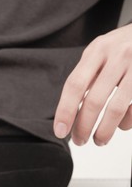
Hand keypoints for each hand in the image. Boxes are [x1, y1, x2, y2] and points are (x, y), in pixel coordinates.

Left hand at [53, 24, 131, 146]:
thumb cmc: (125, 46)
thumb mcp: (102, 51)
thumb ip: (87, 76)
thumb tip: (70, 112)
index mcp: (98, 50)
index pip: (75, 85)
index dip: (66, 111)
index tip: (61, 131)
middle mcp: (118, 56)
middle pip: (94, 101)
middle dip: (83, 127)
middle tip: (80, 140)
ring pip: (116, 109)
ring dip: (104, 131)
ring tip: (99, 140)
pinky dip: (126, 123)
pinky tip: (122, 125)